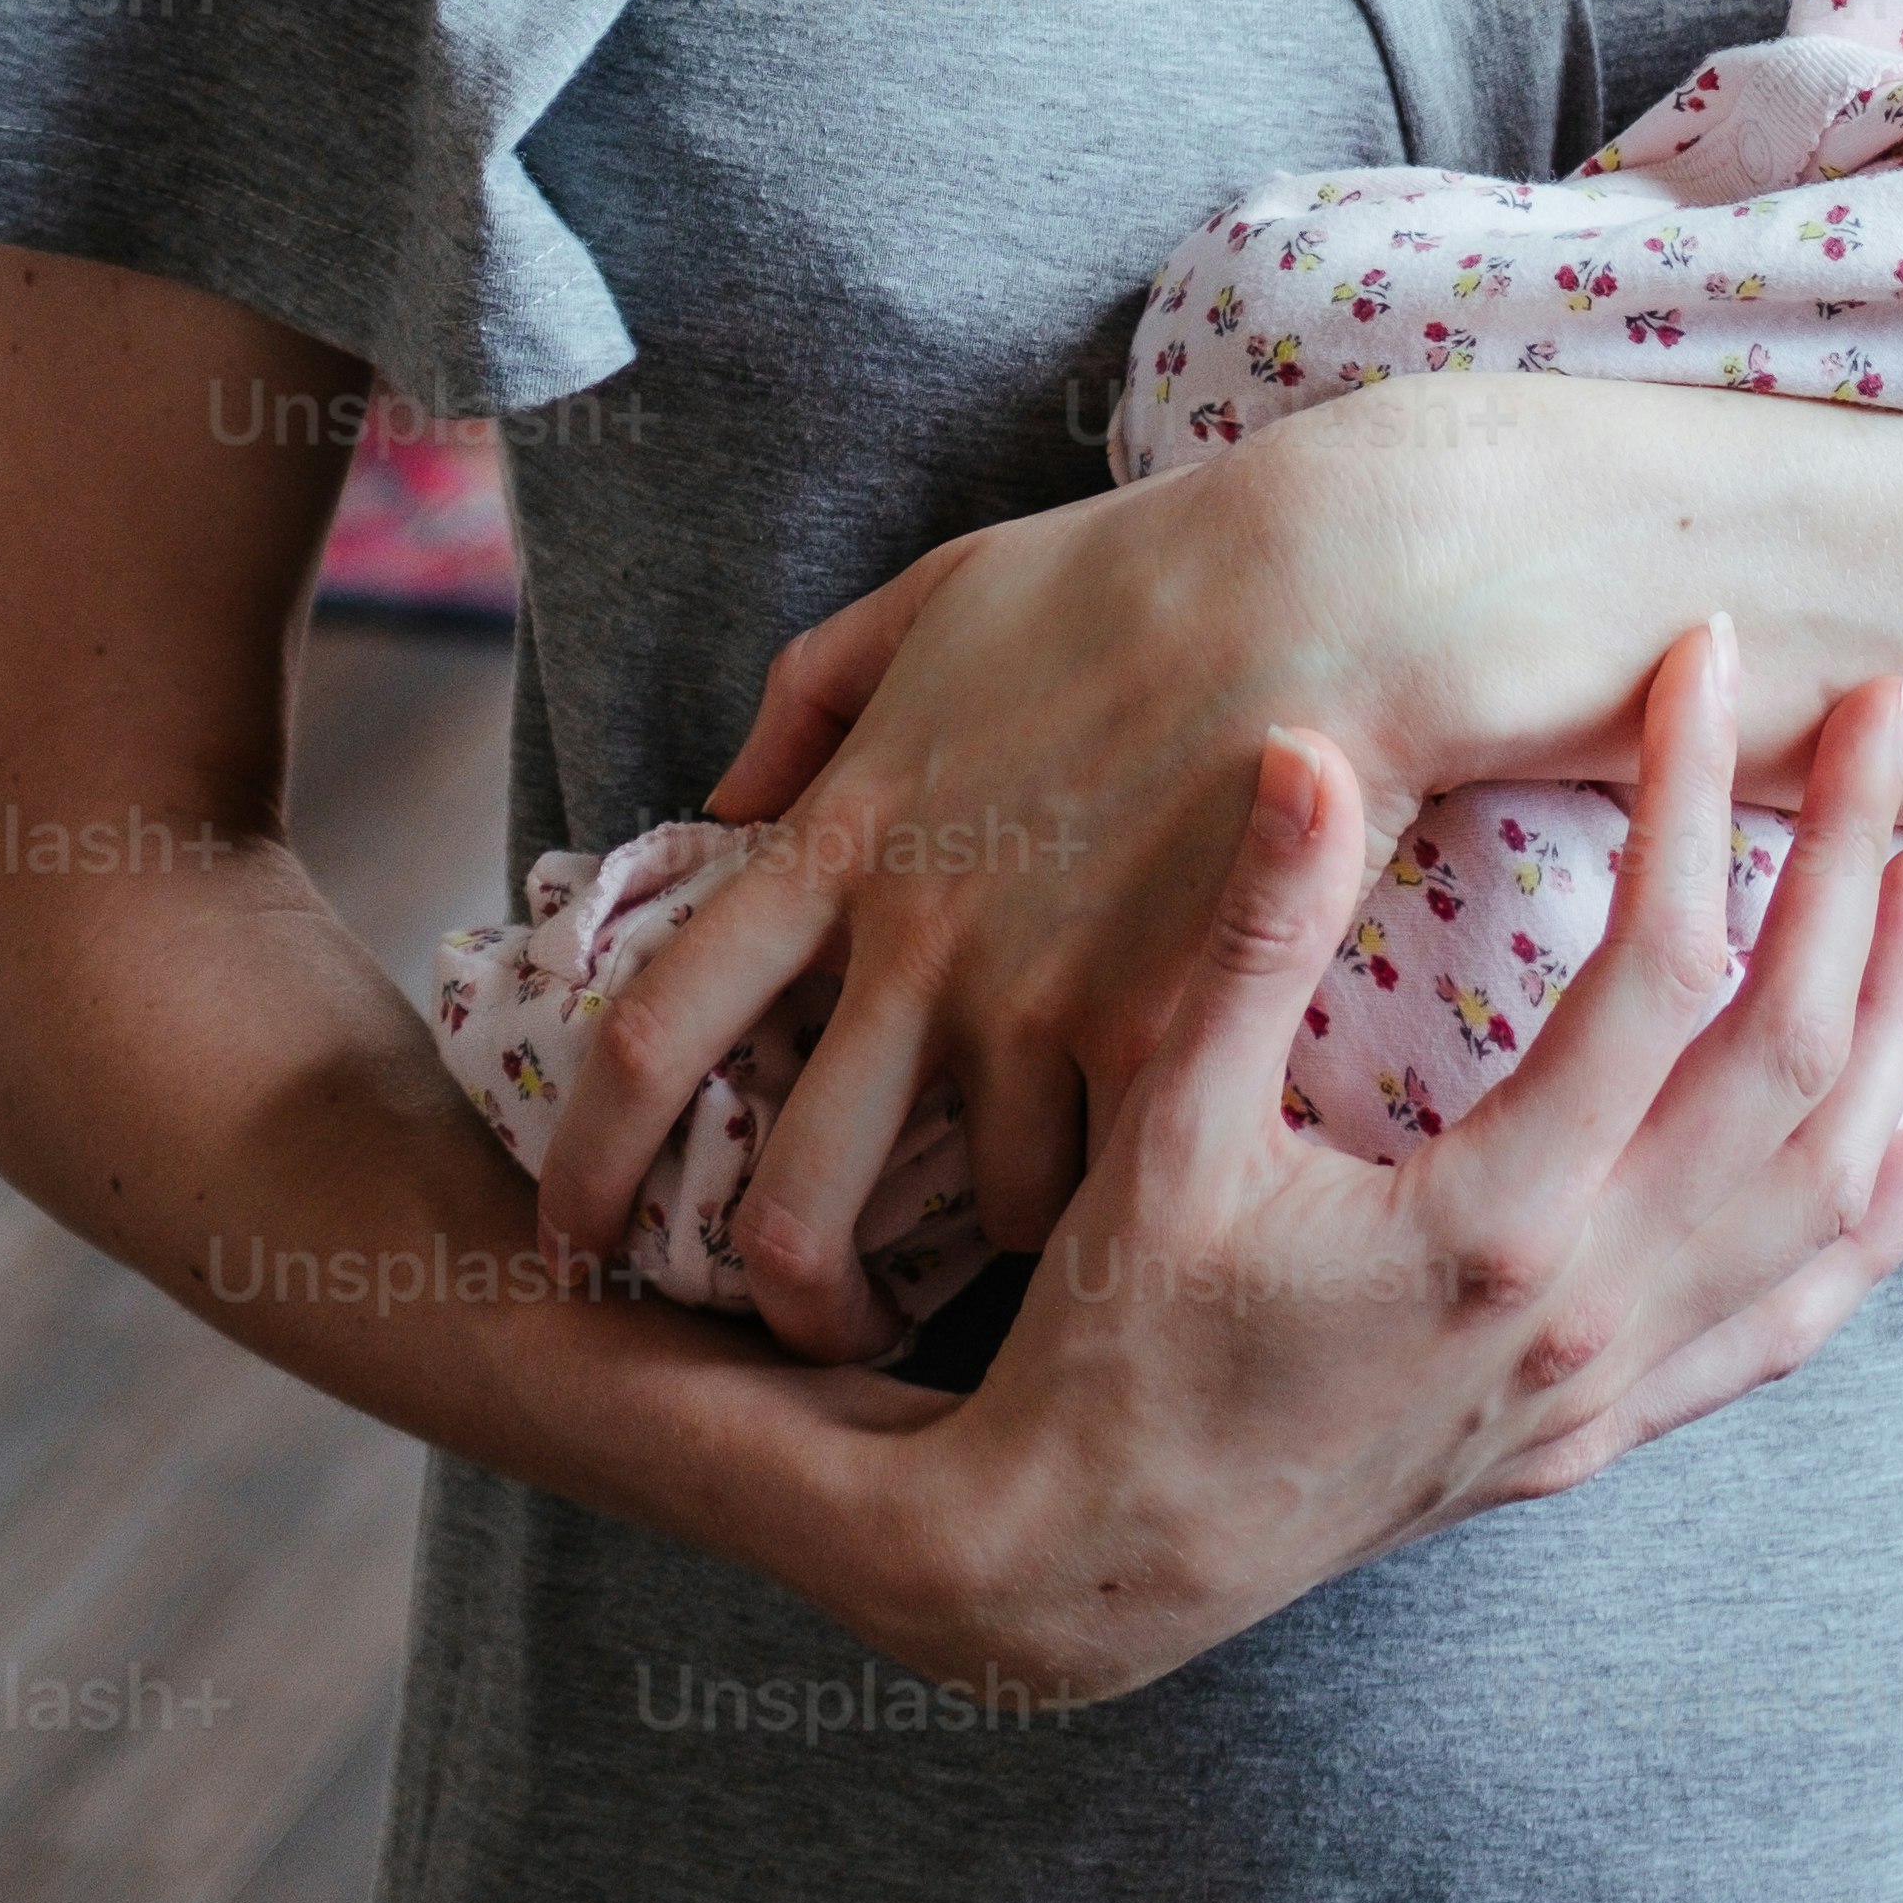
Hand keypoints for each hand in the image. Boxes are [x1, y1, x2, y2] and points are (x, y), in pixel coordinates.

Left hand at [538, 414, 1438, 1353]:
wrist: (1329, 581)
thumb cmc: (1138, 572)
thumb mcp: (939, 596)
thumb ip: (812, 698)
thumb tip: (728, 795)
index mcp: (842, 835)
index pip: (654, 1029)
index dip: (588, 1156)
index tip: (572, 1231)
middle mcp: (915, 939)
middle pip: (793, 1199)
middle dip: (784, 1298)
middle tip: (806, 1331)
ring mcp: (1036, 999)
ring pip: (978, 1213)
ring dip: (998, 1229)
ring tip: (1038, 1220)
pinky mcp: (1158, 1037)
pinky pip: (1114, 1177)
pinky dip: (1121, 1189)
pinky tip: (1154, 1162)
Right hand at [781, 624, 1902, 1698]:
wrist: (1097, 1563)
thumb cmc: (1121, 1335)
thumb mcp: (1170, 1123)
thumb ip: (1253, 939)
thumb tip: (1308, 749)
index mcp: (1493, 1224)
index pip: (1657, 973)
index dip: (1698, 795)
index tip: (1708, 659)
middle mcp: (1588, 1309)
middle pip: (1792, 1065)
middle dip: (1856, 867)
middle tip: (1891, 710)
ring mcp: (1609, 1383)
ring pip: (1822, 1194)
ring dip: (1900, 1025)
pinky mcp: (1599, 1432)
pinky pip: (1783, 1327)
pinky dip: (1873, 1230)